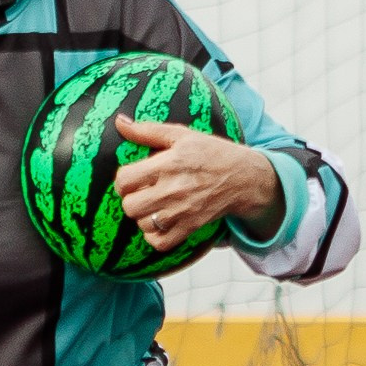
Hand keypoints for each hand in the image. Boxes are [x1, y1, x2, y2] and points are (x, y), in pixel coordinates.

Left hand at [114, 119, 281, 255]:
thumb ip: (148, 130)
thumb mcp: (182, 135)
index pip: (125, 180)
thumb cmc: (212, 153)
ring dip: (142, 217)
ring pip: (143, 224)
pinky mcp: (191, 227)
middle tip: (141, 193)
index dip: (122, 180)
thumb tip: (119, 122)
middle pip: (130, 206)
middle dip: (131, 199)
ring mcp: (182, 211)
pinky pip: (160, 243)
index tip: (131, 178)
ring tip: (152, 206)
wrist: (245, 178)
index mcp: (169, 164)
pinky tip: (159, 223)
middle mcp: (173, 190)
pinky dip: (155, 236)